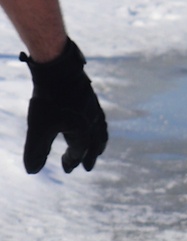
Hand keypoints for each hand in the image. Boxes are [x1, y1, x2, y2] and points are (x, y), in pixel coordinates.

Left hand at [21, 37, 108, 173]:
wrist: (57, 68)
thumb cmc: (48, 100)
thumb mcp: (38, 128)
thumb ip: (36, 151)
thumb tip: (32, 171)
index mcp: (83, 132)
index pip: (78, 152)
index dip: (71, 161)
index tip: (65, 169)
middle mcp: (92, 122)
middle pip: (94, 144)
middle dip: (90, 156)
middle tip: (88, 167)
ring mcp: (93, 109)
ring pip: (100, 130)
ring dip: (99, 143)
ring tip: (99, 148)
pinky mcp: (90, 97)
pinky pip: (99, 117)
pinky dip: (98, 126)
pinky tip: (91, 123)